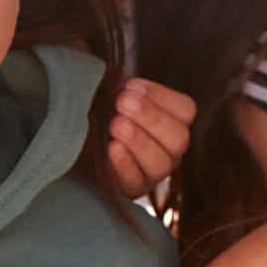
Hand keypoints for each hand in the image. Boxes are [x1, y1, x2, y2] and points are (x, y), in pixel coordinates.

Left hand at [107, 78, 194, 198]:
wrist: (80, 152)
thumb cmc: (104, 118)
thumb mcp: (115, 99)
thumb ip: (122, 89)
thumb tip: (116, 76)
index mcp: (173, 122)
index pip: (185, 110)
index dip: (160, 96)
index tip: (131, 86)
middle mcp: (170, 150)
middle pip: (178, 137)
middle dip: (151, 117)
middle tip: (123, 102)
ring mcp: (154, 173)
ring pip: (161, 161)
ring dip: (139, 140)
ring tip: (115, 124)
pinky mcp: (133, 190)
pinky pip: (136, 180)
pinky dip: (124, 163)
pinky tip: (111, 148)